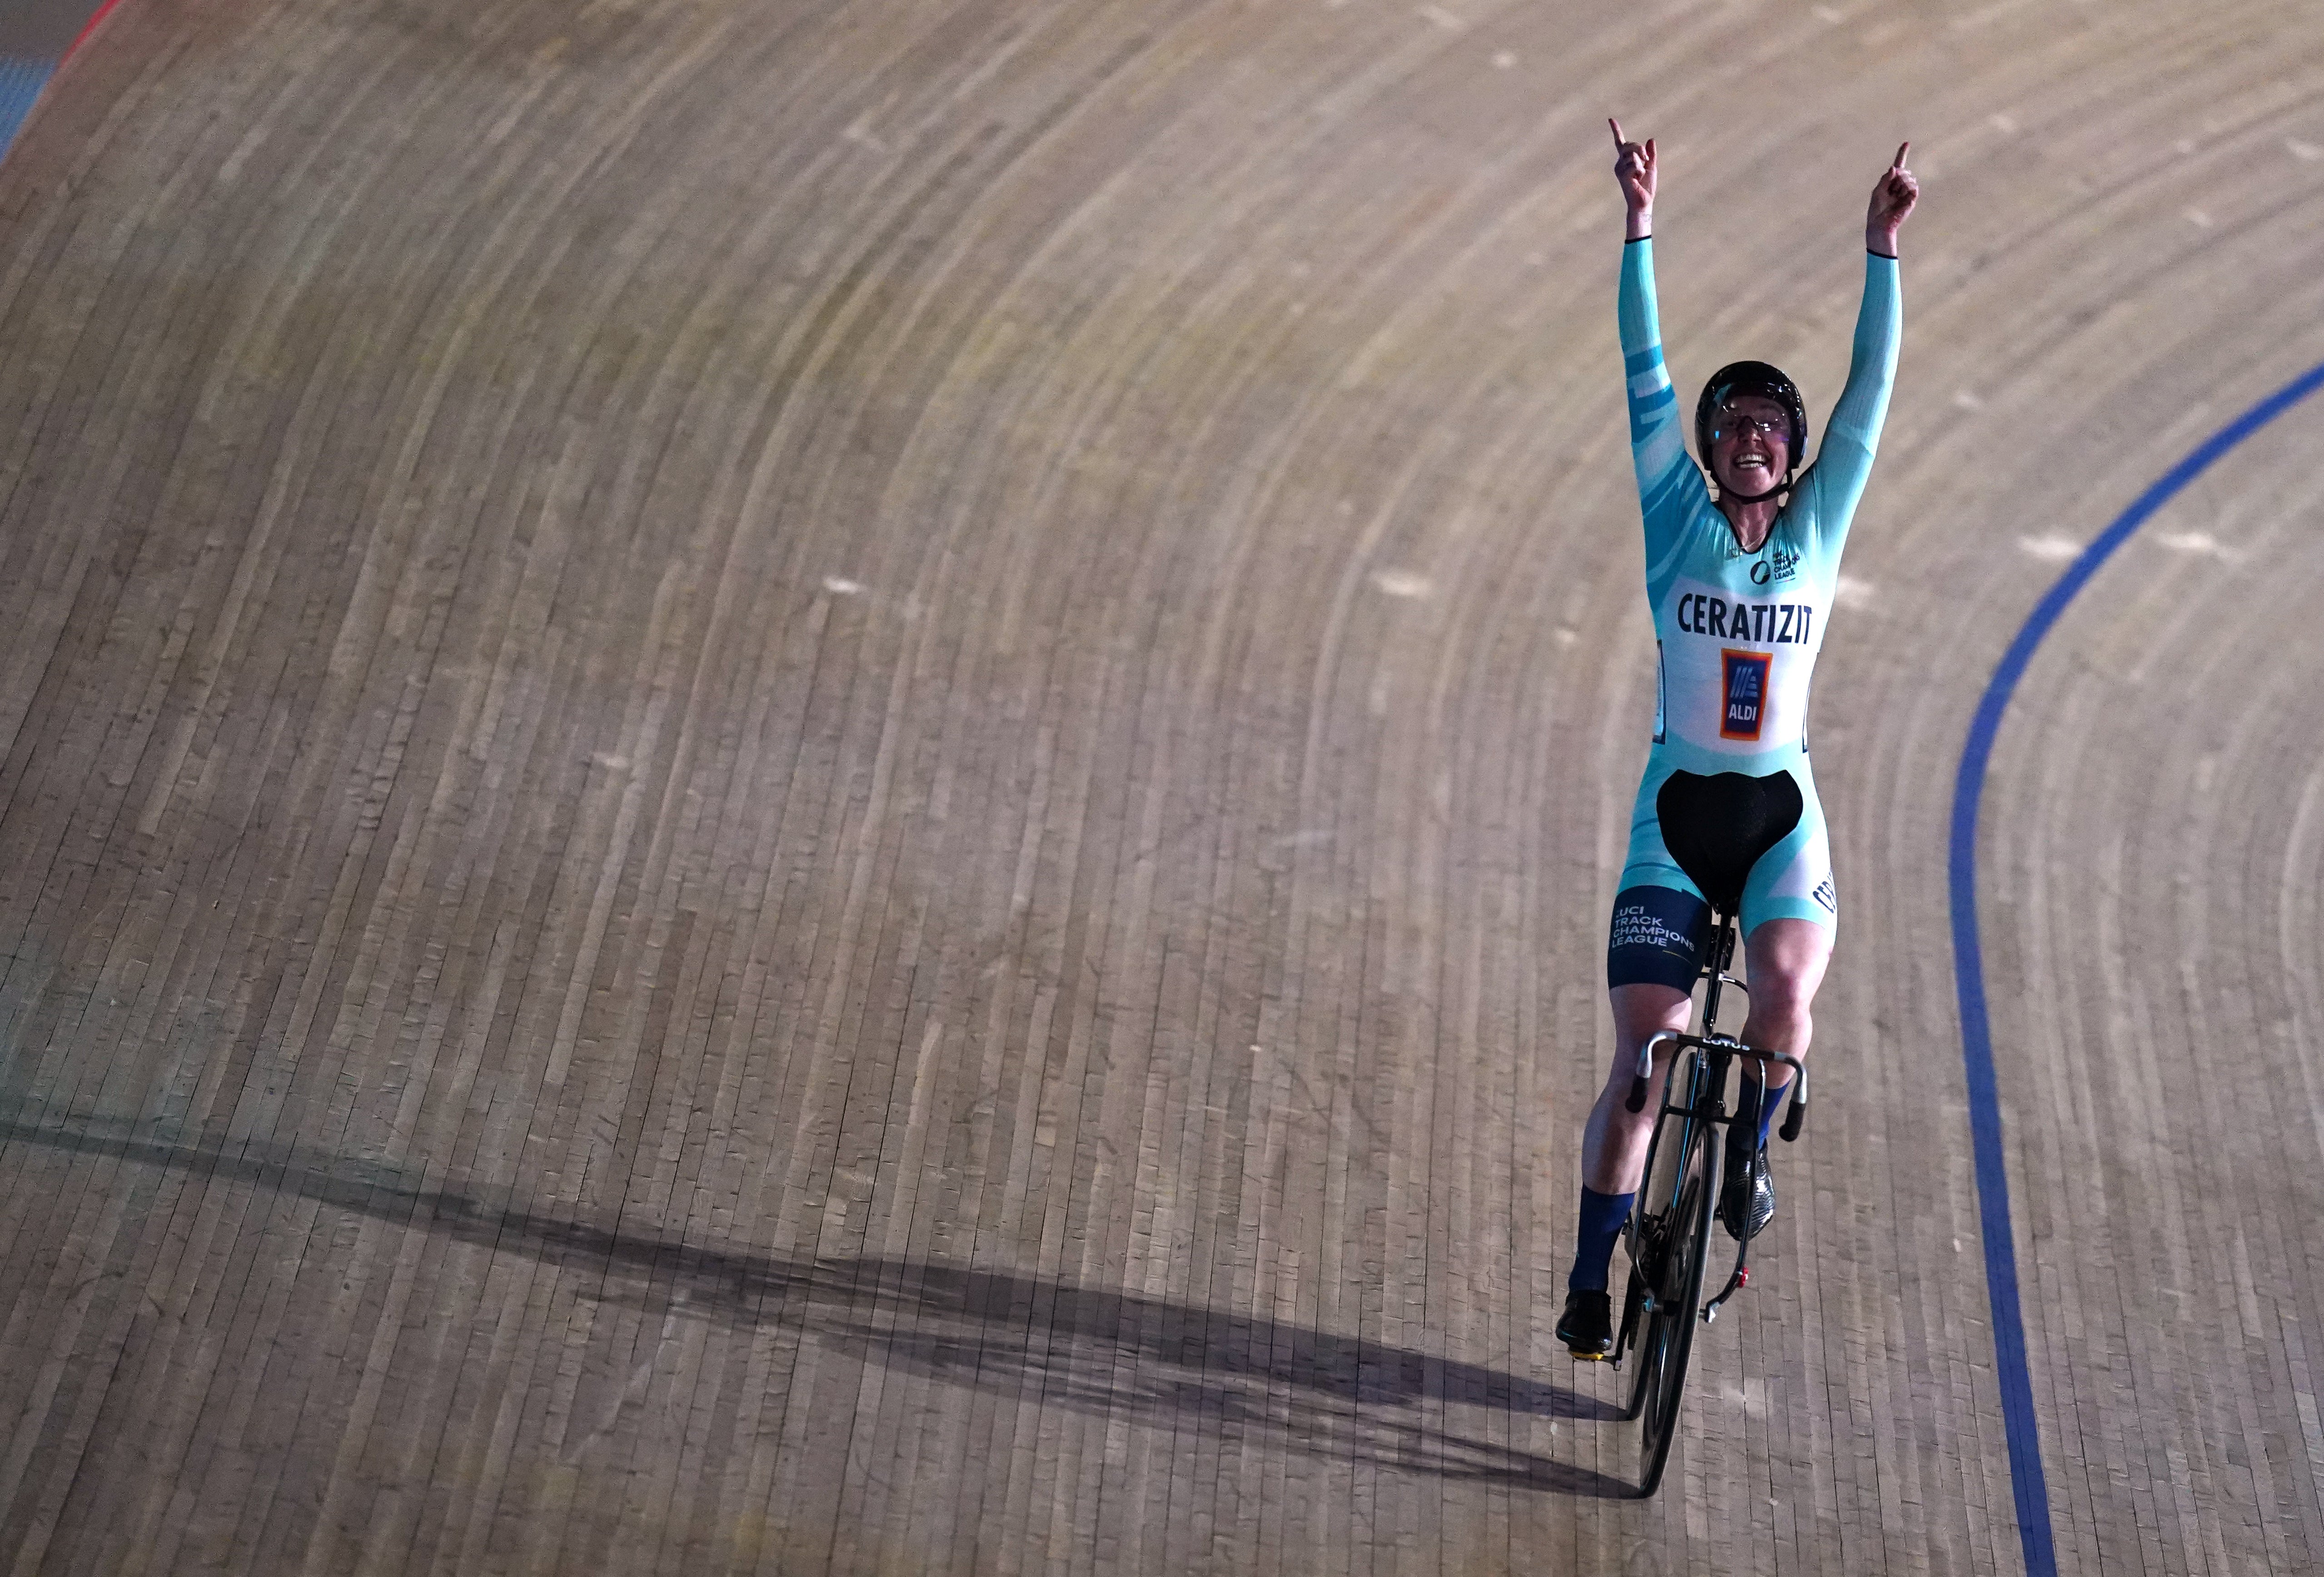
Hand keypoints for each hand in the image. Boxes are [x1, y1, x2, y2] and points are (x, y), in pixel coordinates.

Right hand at [1610, 119, 1654, 238]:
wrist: (1643, 202)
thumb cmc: (1646, 186)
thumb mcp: (1651, 166)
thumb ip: (1650, 154)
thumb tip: (1651, 139)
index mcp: (1626, 159)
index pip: (1620, 142)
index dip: (1615, 130)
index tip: (1610, 119)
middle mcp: (1620, 163)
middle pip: (1630, 144)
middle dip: (1641, 149)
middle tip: (1646, 161)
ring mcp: (1619, 168)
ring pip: (1634, 154)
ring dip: (1642, 163)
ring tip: (1640, 175)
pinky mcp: (1622, 174)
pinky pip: (1635, 163)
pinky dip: (1640, 170)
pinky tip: (1637, 179)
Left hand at [1866, 142, 1916, 255]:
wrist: (1881, 223)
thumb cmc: (1876, 209)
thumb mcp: (1877, 191)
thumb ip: (1885, 178)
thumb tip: (1894, 167)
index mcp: (1890, 181)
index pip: (1898, 165)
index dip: (1902, 154)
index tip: (1907, 142)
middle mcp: (1900, 185)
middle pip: (1902, 171)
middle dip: (1896, 176)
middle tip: (1890, 189)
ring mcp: (1907, 191)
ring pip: (1909, 178)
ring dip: (1901, 183)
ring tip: (1894, 195)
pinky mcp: (1912, 198)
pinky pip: (1913, 187)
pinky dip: (1908, 187)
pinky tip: (1902, 193)